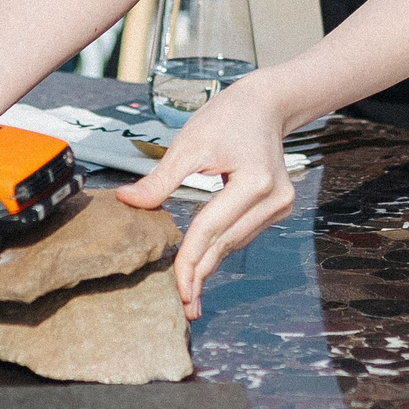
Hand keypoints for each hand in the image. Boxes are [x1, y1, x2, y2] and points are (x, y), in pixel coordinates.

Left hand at [116, 73, 295, 317]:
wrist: (264, 104)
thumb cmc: (227, 117)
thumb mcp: (189, 143)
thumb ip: (160, 179)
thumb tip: (128, 201)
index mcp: (256, 181)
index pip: (212, 227)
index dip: (190, 258)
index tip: (178, 288)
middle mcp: (275, 198)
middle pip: (227, 242)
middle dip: (201, 272)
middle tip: (184, 305)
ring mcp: (281, 204)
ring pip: (236, 242)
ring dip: (211, 262)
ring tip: (191, 290)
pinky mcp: (279, 206)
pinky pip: (243, 232)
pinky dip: (222, 245)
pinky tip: (206, 261)